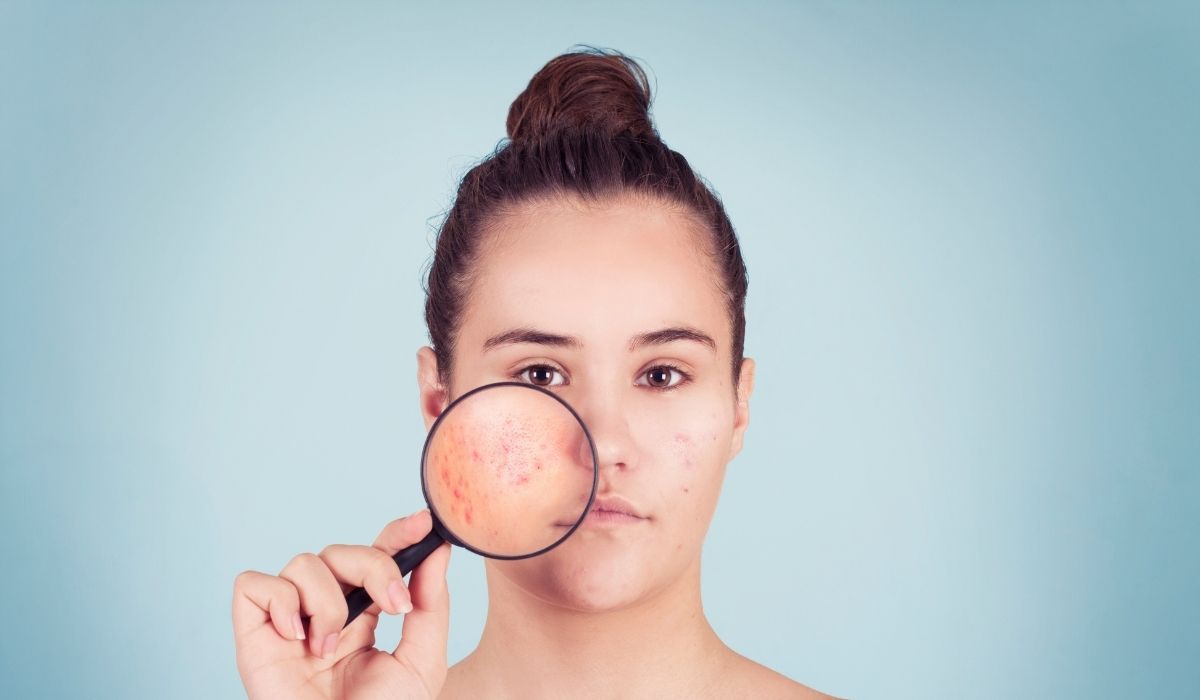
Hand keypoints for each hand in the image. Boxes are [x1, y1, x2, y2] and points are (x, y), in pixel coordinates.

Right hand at [233, 509, 450, 698]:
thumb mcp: (420, 663)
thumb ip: (430, 606)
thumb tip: (439, 551)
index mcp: (364, 615)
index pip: (376, 557)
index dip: (396, 533)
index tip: (423, 522)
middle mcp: (325, 612)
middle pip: (342, 551)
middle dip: (375, 566)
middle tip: (394, 605)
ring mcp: (289, 622)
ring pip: (304, 562)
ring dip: (328, 601)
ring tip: (330, 649)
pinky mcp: (254, 635)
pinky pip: (255, 584)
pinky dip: (279, 601)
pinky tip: (297, 639)